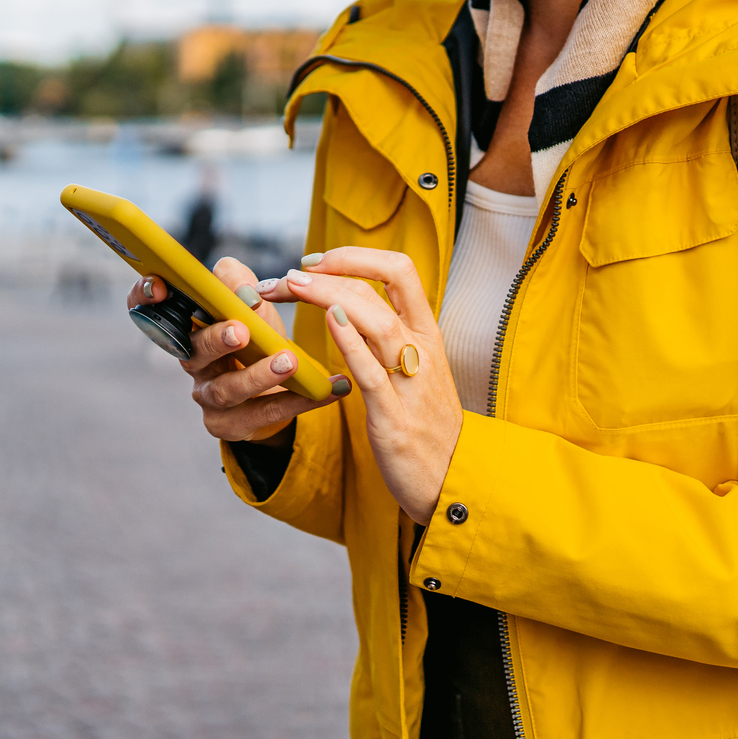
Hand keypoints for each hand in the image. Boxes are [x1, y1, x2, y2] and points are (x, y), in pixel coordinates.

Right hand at [127, 257, 340, 447]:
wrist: (271, 393)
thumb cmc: (256, 339)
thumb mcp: (251, 307)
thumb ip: (239, 286)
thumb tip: (236, 281)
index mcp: (188, 326)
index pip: (149, 309)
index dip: (145, 297)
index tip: (160, 286)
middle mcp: (191, 362)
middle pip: (195, 351)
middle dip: (218, 339)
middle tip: (242, 330)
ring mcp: (208, 398)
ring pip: (229, 389)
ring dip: (260, 374)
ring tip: (290, 360)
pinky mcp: (228, 426)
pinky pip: (264, 413)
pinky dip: (299, 400)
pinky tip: (328, 390)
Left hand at [257, 248, 461, 523]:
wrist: (452, 481)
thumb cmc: (424, 424)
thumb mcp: (411, 371)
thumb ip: (384, 338)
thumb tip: (345, 307)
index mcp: (424, 334)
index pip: (399, 270)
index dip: (354, 257)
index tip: (314, 261)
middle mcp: (421, 349)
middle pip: (379, 288)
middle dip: (328, 273)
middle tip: (285, 276)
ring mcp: (410, 382)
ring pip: (376, 320)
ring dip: (329, 296)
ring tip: (292, 286)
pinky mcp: (394, 418)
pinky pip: (372, 372)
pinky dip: (350, 342)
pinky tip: (328, 321)